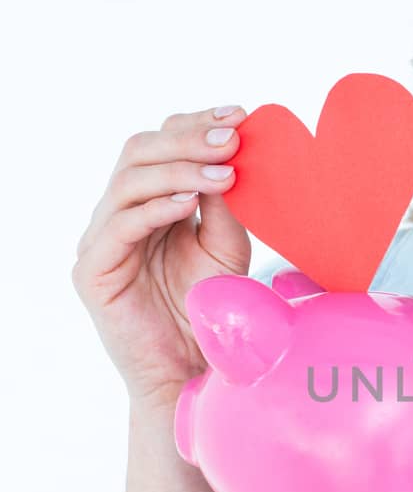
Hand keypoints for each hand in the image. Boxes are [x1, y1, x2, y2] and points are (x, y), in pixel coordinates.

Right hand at [71, 102, 251, 411]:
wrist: (192, 375)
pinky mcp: (94, 270)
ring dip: (179, 169)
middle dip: (188, 139)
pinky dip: (156, 208)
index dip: (196, 124)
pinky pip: (120, 225)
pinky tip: (191, 202)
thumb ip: (225, 205)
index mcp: (150, 201)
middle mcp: (119, 213)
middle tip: (232, 138)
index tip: (240, 115)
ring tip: (224, 172)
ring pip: (128, 181)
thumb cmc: (209, 312)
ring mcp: (101, 240)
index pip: (162, 144)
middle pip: (140, 152)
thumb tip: (232, 153)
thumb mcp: (227, 249)